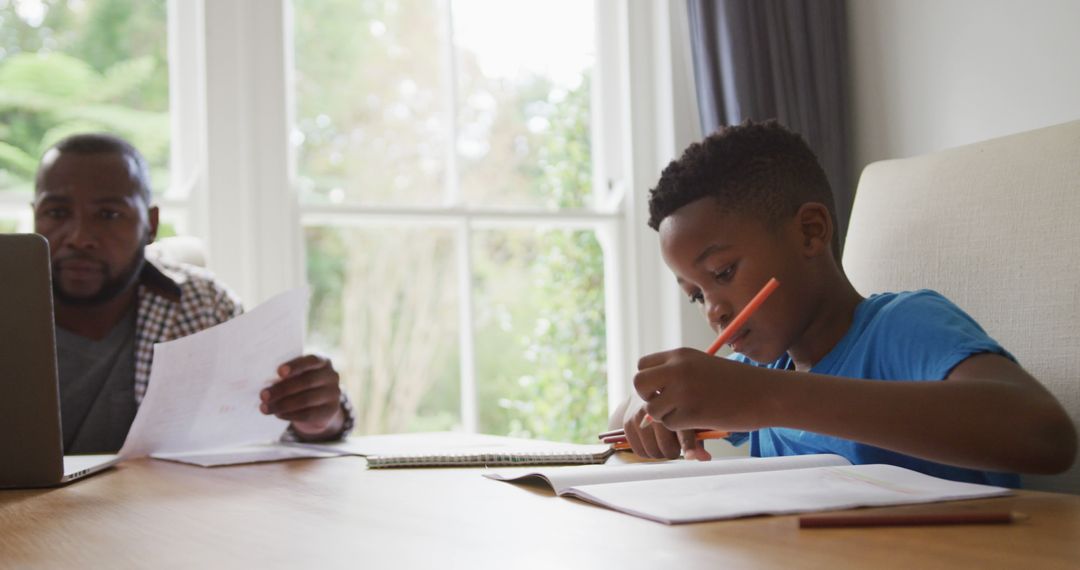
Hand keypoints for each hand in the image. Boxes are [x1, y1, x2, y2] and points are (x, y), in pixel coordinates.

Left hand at [260, 354, 344, 437]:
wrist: (319, 405)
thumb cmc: (301, 383)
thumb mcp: (298, 375)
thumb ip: (287, 375)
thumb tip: (266, 382)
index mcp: (323, 362)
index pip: (311, 360)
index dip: (295, 366)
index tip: (279, 372)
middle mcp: (331, 376)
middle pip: (307, 382)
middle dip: (282, 389)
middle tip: (263, 395)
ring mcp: (334, 394)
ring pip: (306, 400)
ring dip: (282, 405)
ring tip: (265, 408)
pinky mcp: (331, 411)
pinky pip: (308, 414)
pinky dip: (290, 414)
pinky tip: (278, 414)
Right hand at [617, 397, 710, 460]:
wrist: (646, 391)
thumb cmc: (673, 406)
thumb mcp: (688, 417)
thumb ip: (697, 439)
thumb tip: (705, 458)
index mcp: (675, 403)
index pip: (682, 430)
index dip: (688, 445)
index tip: (692, 456)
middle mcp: (655, 408)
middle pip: (668, 448)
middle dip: (674, 451)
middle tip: (676, 444)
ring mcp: (639, 415)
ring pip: (653, 452)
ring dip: (661, 452)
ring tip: (664, 442)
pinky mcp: (627, 423)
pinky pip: (640, 452)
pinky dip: (648, 452)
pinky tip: (652, 441)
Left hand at [634, 348, 763, 432]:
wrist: (766, 393)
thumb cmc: (736, 382)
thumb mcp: (703, 365)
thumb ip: (676, 373)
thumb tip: (651, 395)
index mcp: (680, 355)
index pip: (642, 366)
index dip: (649, 381)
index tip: (663, 389)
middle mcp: (678, 370)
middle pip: (638, 384)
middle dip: (648, 398)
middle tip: (666, 404)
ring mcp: (684, 391)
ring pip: (652, 409)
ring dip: (666, 416)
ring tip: (689, 413)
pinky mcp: (692, 413)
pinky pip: (670, 425)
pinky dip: (680, 428)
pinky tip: (699, 419)